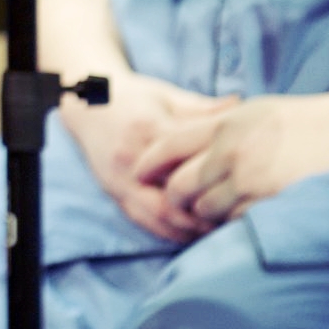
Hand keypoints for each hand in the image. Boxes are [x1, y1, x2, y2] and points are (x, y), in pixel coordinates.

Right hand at [59, 71, 236, 241]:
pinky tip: (189, 233)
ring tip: (215, 232)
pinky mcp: (112, 191)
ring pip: (155, 217)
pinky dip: (167, 231)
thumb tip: (240, 102)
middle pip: (168, 201)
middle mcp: (129, 159)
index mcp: (147, 129)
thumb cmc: (133, 97)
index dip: (213, 179)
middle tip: (233, 222)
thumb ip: (201, 106)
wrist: (87, 104)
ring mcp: (117, 179)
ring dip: (186, 230)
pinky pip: (141, 220)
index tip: (240, 188)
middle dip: (202, 217)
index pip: (185, 162)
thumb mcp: (166, 95)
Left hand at [136, 92, 328, 230]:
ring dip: (203, 215)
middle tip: (175, 204)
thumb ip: (222, 124)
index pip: (169, 145)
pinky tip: (235, 221)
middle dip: (173, 198)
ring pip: (205, 209)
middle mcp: (229, 151)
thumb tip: (195, 139)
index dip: (148, 162)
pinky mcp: (269, 201)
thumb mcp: (255, 112)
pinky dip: (231, 224)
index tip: (137, 173)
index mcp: (224, 125)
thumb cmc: (306, 119)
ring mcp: (249, 179)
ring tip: (207, 215)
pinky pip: (235, 221)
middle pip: (180, 185)